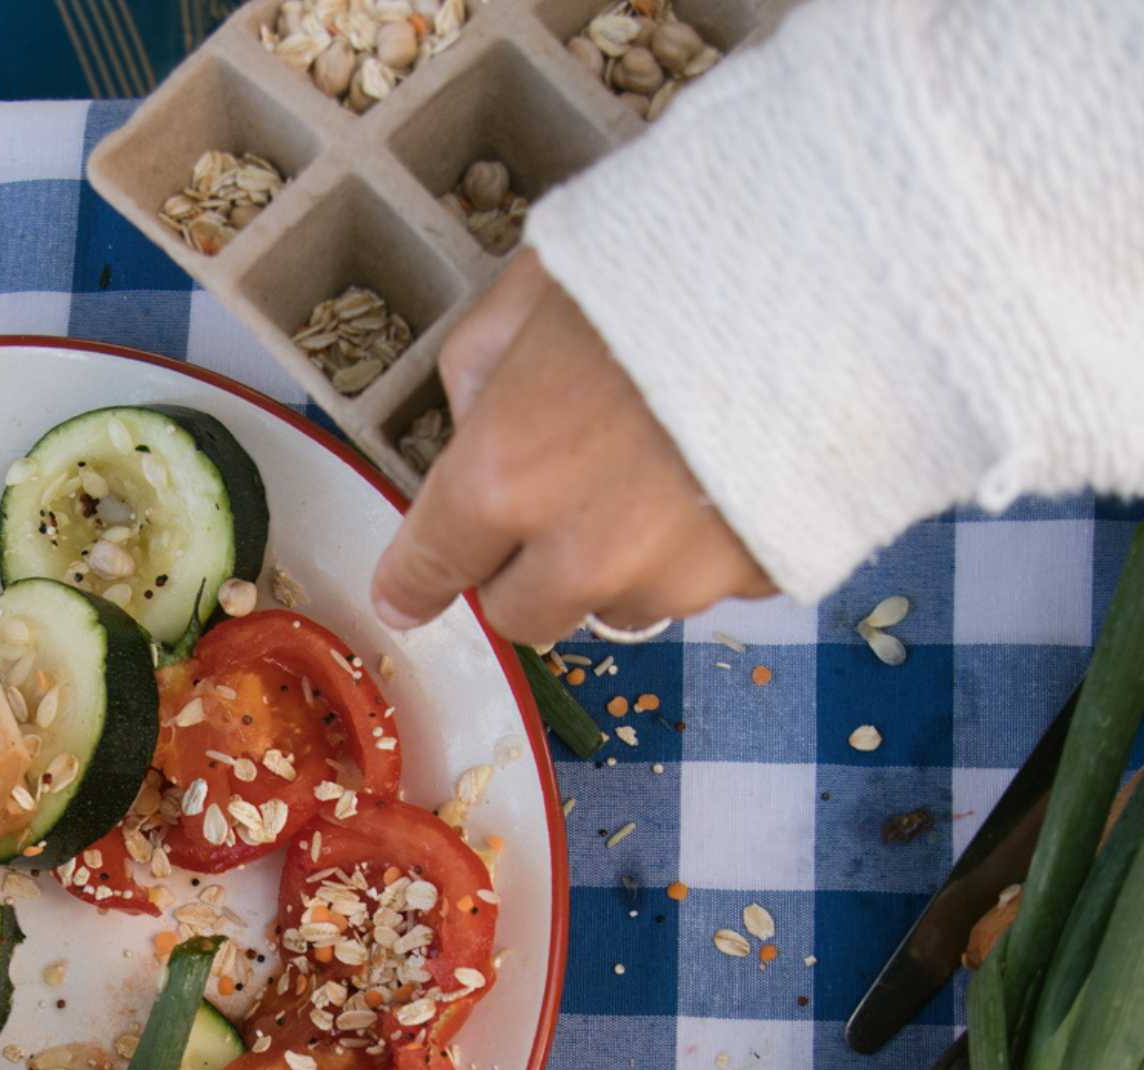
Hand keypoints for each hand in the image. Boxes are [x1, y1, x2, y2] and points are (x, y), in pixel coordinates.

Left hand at [371, 250, 774, 647]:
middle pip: (523, 617)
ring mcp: (679, 578)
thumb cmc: (694, 245)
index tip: (408, 593)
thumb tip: (473, 417)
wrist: (869, 259)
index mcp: (509, 475)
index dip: (415, 581)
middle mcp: (584, 553)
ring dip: (622, 564)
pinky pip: (710, 589)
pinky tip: (739, 467)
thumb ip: (486, 361)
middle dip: (525, 572)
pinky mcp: (760, 583)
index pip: (432, 564)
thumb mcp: (550, 273)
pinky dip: (709, 548)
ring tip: (669, 470)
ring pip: (621, 608)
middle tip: (558, 503)